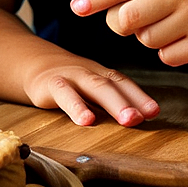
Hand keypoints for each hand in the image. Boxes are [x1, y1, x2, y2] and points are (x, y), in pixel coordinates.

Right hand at [23, 55, 159, 126]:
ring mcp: (71, 76)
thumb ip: (109, 103)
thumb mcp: (89, 90)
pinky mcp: (49, 84)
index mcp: (101, 75)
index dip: (139, 96)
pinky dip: (76, 106)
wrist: (32, 65)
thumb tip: (139, 121)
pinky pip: (64, 94)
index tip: (155, 112)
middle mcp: (89, 72)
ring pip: (95, 87)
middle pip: (113, 84)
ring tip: (128, 120)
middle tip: (144, 117)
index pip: (123, 83)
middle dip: (131, 101)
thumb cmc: (69, 84)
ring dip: (113, 103)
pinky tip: (86, 120)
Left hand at [70, 0, 187, 70]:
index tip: (76, 8)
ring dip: (151, 40)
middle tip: (135, 23)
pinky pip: (166, 57)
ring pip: (144, 40)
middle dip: (121, 26)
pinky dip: (170, 54)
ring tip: (171, 28)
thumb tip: (83, 4)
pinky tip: (185, 42)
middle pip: (125, 18)